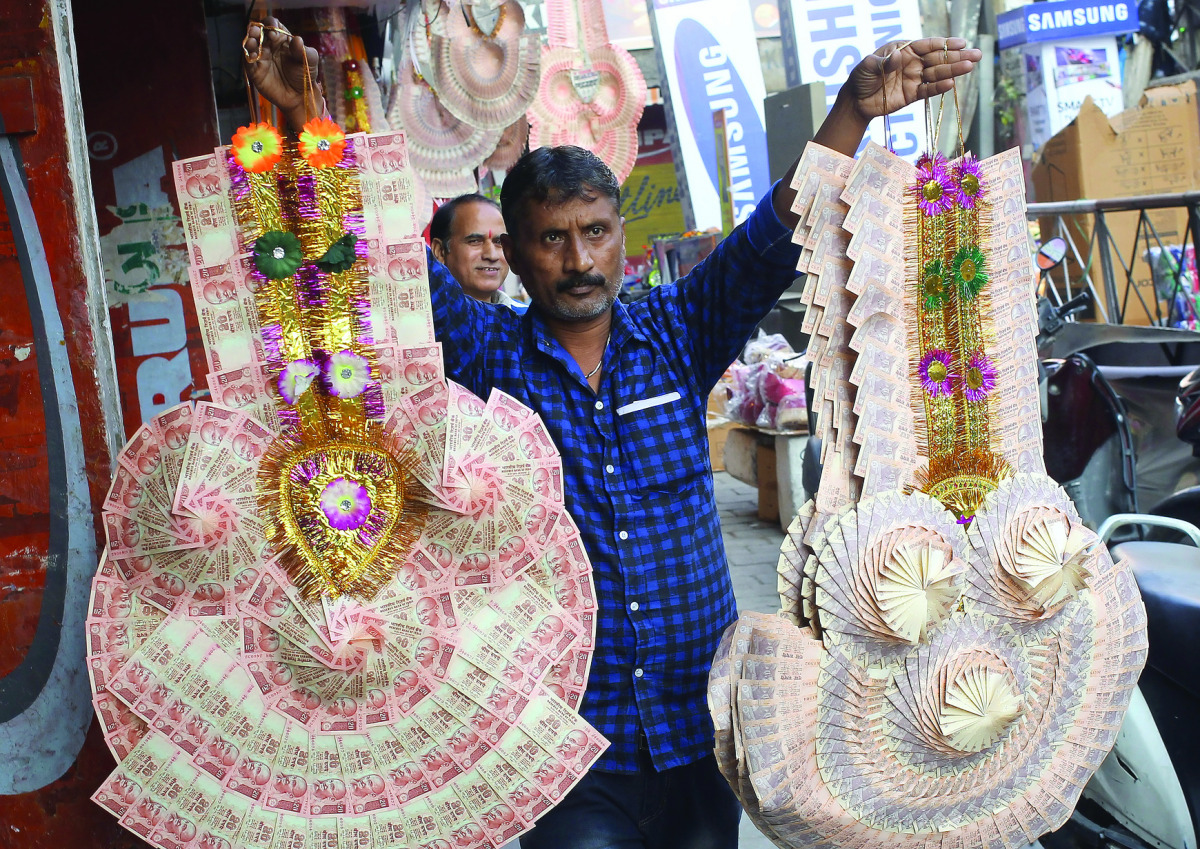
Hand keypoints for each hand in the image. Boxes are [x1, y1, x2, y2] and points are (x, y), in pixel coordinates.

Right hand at [242, 16, 325, 130]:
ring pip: (250, 44)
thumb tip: (297, 39)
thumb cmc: (305, 74)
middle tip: (256, 30)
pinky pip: (248, 61)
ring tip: (252, 40)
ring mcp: (261, 57)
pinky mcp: (255, 70)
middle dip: (255, 28)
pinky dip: (249, 56)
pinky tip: (253, 55)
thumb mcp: (310, 60)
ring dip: (249, 40)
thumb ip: (304, 50)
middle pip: (257, 31)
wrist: (301, 95)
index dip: (271, 24)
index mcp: (281, 39)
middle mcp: (268, 45)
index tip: (274, 31)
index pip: (272, 25)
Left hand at [844, 37, 982, 122]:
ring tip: (970, 67)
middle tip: (976, 54)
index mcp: (904, 49)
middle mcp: (913, 62)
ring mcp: (915, 78)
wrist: (856, 101)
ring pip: (937, 73)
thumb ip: (883, 61)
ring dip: (953, 71)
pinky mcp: (913, 94)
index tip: (961, 42)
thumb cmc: (861, 78)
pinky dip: (939, 88)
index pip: (927, 45)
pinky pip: (928, 90)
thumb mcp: (867, 66)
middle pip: (937, 58)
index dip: (944, 44)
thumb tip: (898, 55)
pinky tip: (951, 84)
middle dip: (957, 56)